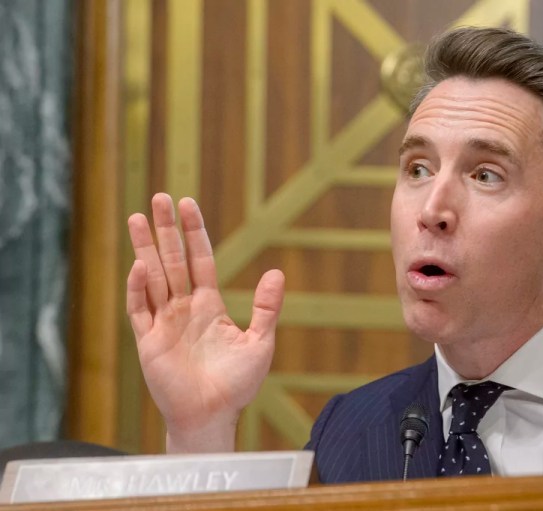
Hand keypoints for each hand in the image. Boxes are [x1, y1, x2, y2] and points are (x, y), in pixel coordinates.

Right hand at [126, 193, 284, 452]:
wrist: (213, 415)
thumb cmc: (236, 384)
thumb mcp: (260, 341)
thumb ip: (266, 307)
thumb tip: (277, 272)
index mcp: (208, 305)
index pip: (199, 259)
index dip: (194, 232)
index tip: (188, 204)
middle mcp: (183, 308)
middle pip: (172, 260)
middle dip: (166, 229)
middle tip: (159, 197)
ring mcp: (163, 322)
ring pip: (152, 276)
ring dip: (145, 247)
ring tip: (137, 217)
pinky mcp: (148, 341)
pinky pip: (140, 309)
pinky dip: (140, 287)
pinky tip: (142, 264)